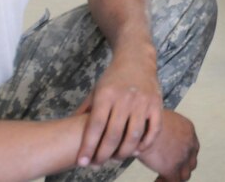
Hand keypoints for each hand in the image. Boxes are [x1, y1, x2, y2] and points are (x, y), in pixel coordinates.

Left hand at [76, 50, 162, 166]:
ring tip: (115, 159)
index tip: (82, 162)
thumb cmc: (113, 78)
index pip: (96, 126)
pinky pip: (153, 129)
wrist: (137, 59)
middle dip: (104, 154)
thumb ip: (85, 111)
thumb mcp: (95, 90)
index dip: (88, 146)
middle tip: (97, 164)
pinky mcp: (156, 104)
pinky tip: (136, 150)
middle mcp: (125, 98)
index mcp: (106, 95)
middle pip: (114, 134)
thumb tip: (67, 132)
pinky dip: (145, 143)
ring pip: (134, 135)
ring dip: (123, 152)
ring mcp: (143, 102)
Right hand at [137, 110, 198, 181]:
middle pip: (191, 162)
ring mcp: (182, 158)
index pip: (192, 148)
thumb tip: (158, 136)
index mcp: (188, 130)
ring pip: (185, 174)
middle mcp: (190, 144)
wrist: (142, 126)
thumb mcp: (162, 119)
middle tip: (171, 169)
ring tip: (162, 177)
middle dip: (182, 167)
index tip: (175, 158)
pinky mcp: (171, 169)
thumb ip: (165, 129)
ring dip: (176, 176)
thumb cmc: (145, 118)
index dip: (184, 155)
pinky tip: (157, 180)